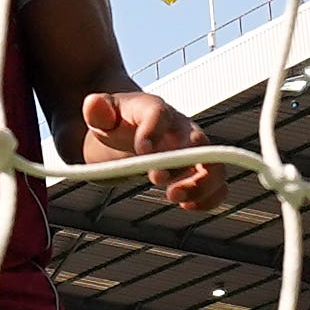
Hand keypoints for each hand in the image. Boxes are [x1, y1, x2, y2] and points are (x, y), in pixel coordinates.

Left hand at [81, 89, 224, 212]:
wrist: (128, 128)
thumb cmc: (115, 121)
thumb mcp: (100, 114)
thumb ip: (96, 110)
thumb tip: (92, 103)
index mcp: (155, 110)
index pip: (158, 114)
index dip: (153, 131)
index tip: (142, 151)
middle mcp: (181, 128)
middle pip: (196, 141)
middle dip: (181, 162)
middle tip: (156, 178)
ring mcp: (193, 150)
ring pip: (214, 164)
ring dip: (201, 184)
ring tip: (174, 196)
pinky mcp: (197, 169)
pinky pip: (216, 184)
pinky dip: (210, 197)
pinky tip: (189, 205)